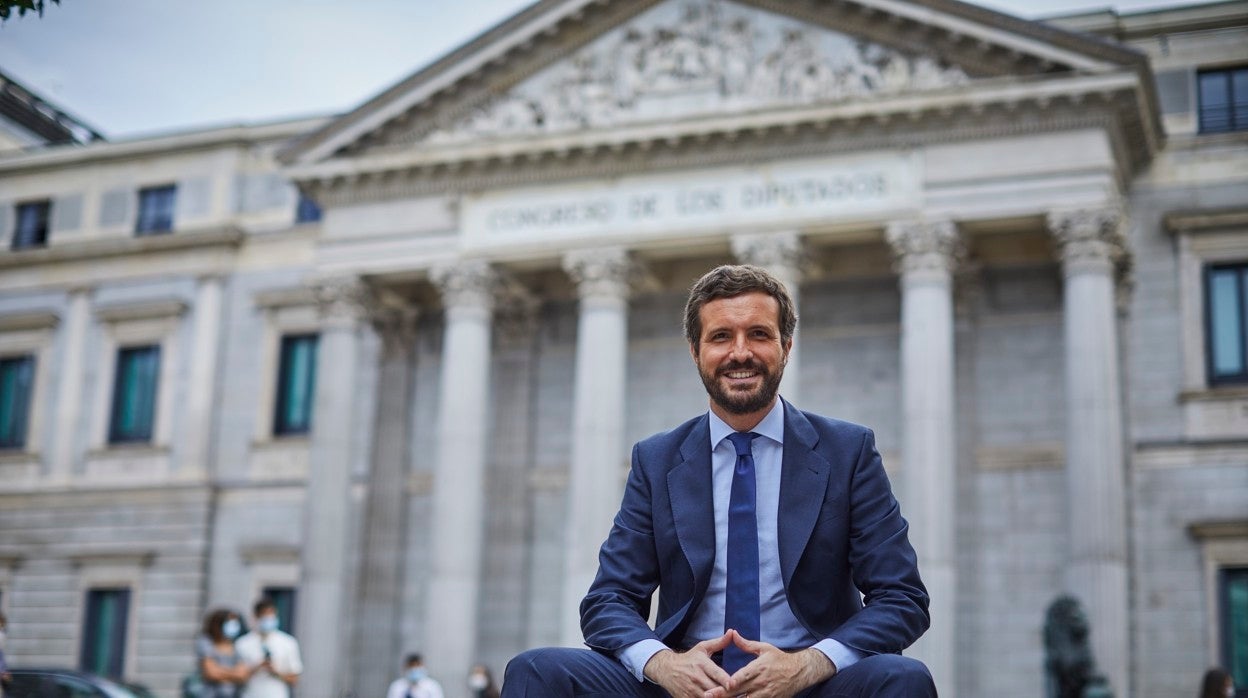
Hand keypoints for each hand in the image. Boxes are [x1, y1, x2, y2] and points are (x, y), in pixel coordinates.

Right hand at [644, 632, 735, 697]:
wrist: (666, 669)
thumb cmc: (688, 658)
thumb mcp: (702, 648)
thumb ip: (719, 642)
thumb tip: (732, 632)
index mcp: (702, 664)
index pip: (716, 673)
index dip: (725, 680)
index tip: (733, 684)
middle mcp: (696, 677)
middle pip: (715, 689)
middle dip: (725, 692)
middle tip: (736, 693)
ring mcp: (691, 690)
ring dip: (717, 697)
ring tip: (728, 697)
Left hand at [705, 631, 836, 697]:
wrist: (799, 672)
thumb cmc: (780, 658)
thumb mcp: (764, 648)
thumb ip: (746, 644)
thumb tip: (732, 633)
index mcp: (758, 668)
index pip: (743, 676)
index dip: (734, 681)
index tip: (724, 683)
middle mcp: (760, 683)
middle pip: (739, 691)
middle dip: (723, 694)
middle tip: (708, 695)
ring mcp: (765, 694)